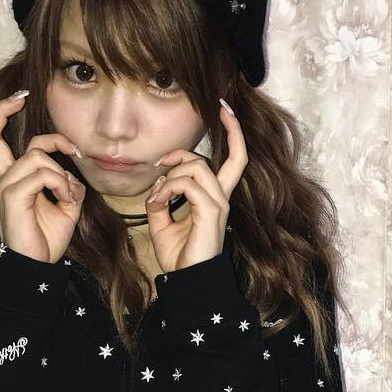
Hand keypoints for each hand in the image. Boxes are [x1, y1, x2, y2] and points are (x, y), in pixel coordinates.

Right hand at [0, 92, 85, 263]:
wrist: (36, 268)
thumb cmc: (46, 240)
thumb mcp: (66, 207)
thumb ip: (68, 184)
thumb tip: (73, 172)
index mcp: (13, 179)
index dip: (2, 112)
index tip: (21, 97)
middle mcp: (4, 179)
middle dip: (9, 113)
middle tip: (67, 143)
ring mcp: (5, 187)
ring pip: (36, 157)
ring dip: (62, 174)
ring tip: (69, 197)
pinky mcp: (12, 197)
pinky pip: (42, 174)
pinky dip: (61, 184)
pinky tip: (66, 200)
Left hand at [144, 99, 246, 274]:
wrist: (187, 283)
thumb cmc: (180, 257)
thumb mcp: (162, 223)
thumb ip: (161, 200)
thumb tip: (155, 187)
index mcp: (215, 198)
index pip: (235, 158)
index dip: (234, 131)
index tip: (224, 108)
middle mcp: (222, 198)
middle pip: (216, 158)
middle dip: (184, 151)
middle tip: (158, 163)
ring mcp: (219, 205)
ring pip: (198, 167)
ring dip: (170, 176)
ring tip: (156, 196)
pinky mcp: (211, 212)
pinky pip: (188, 184)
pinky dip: (168, 188)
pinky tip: (158, 202)